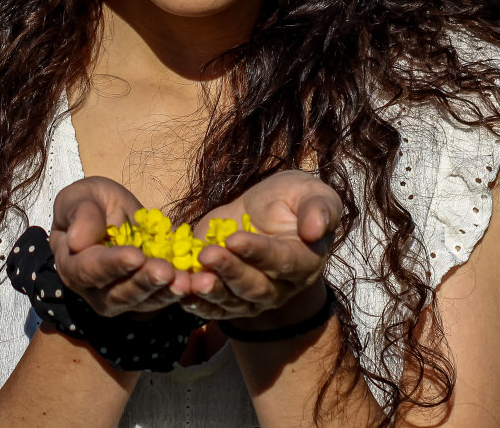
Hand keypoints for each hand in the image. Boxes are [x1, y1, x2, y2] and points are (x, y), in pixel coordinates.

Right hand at [49, 176, 186, 316]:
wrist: (106, 214)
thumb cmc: (88, 204)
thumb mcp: (80, 198)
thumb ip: (80, 215)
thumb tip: (76, 241)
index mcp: (71, 265)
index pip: (89, 269)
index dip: (112, 265)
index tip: (135, 256)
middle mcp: (94, 290)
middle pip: (118, 294)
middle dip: (144, 283)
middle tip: (166, 272)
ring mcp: (121, 298)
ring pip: (143, 303)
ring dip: (165, 293)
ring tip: (186, 281)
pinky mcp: (145, 297)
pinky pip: (162, 298)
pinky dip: (180, 292)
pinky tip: (197, 282)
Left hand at [182, 170, 340, 326]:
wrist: (266, 210)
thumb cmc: (292, 199)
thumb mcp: (309, 192)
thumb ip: (319, 208)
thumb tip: (316, 229)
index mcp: (304, 261)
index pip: (282, 260)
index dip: (259, 252)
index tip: (234, 239)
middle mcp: (281, 286)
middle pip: (255, 287)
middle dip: (230, 272)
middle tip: (207, 256)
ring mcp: (253, 297)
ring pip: (232, 301)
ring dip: (210, 293)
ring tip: (191, 281)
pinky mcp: (228, 297)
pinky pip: (212, 307)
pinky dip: (195, 302)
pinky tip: (180, 291)